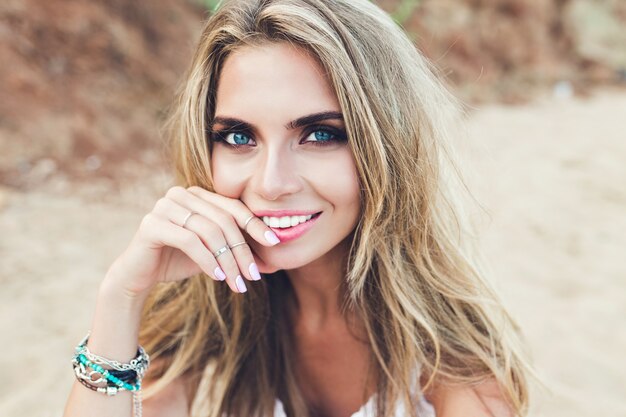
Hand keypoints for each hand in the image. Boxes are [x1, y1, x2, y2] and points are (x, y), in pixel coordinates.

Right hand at [104, 186, 279, 297]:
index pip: (233, 207)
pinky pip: (190, 240)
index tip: (274, 243)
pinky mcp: (152, 223)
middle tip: (252, 276)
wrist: (139, 275)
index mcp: (197, 194)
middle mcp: (181, 194)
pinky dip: (207, 260)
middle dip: (242, 250)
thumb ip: (235, 249)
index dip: (255, 225)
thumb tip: (270, 259)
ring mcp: (164, 205)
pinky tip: (217, 277)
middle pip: (224, 221)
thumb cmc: (179, 261)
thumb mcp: (213, 253)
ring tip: (237, 283)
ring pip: (209, 231)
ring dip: (227, 260)